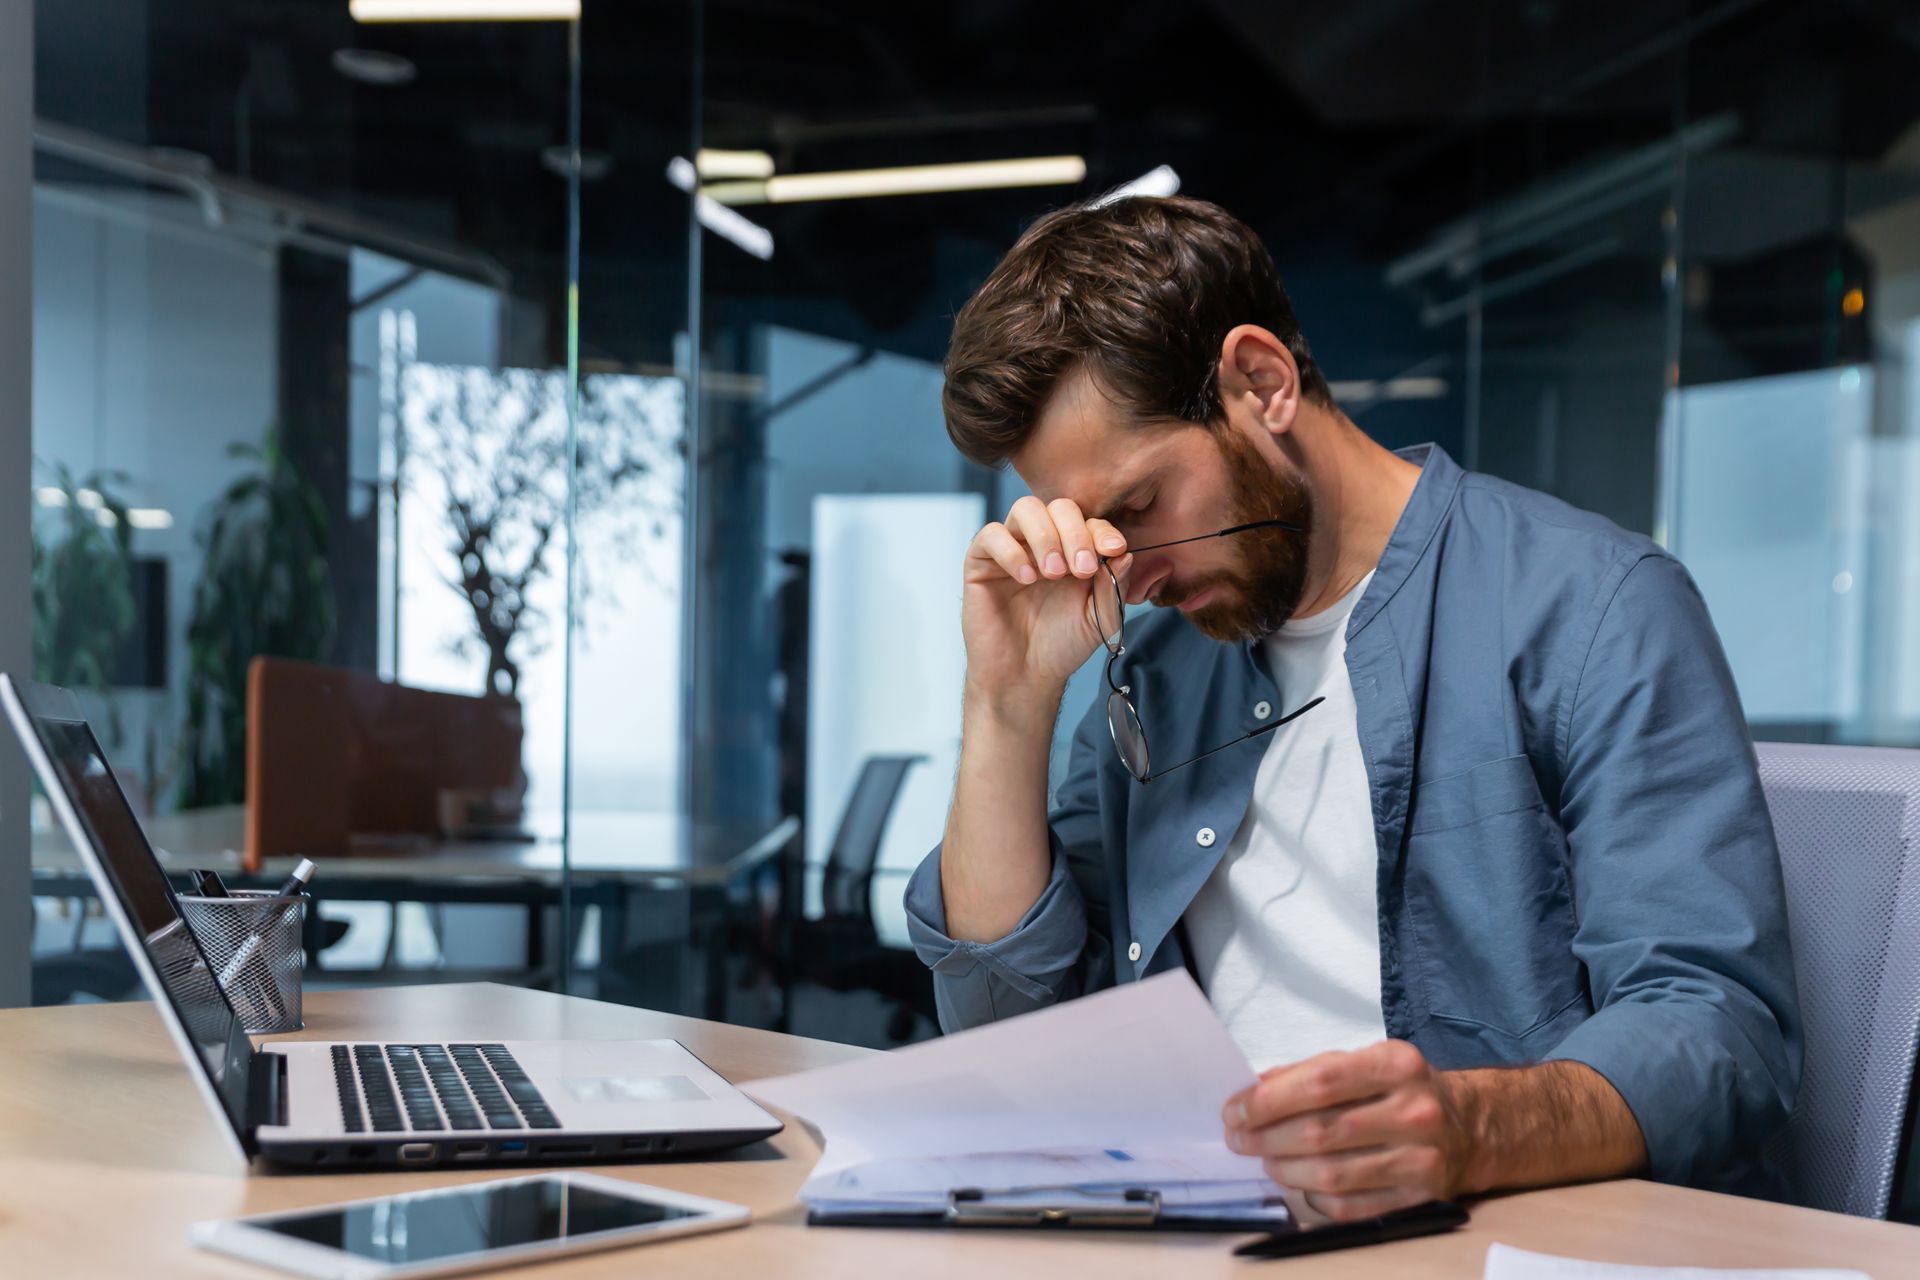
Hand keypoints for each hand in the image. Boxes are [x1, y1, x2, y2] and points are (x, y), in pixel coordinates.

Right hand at [961, 496, 1129, 702]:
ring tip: (1053, 573)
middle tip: (1082, 569)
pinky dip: (1012, 551)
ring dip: (1046, 536)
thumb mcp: (1100, 617)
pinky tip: (1026, 578)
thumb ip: (1114, 584)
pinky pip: (991, 535)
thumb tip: (1124, 551)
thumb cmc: (1062, 646)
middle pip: (1060, 507)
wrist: (1024, 676)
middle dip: (1076, 533)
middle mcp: (1043, 543)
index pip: (1089, 521)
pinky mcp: (981, 562)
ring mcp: (1012, 549)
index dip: (1102, 530)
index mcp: (1075, 551)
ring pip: (1026, 509)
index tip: (1114, 549)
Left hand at [1222, 1041, 1469, 1221]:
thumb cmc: (1400, 1090)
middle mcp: (1414, 1111)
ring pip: (1332, 1174)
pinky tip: (1303, 1184)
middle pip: (1321, 1132)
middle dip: (1266, 1138)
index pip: (1320, 1082)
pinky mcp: (1420, 1198)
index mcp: (1397, 1065)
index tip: (1235, 1110)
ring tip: (1266, 1160)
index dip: (1269, 1100)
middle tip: (1239, 1139)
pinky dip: (1315, 1199)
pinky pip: (1351, 1208)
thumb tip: (1254, 1090)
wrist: (1469, 1126)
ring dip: (1285, 1170)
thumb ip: (1311, 1072)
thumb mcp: (1365, 1061)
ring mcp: (1421, 1159)